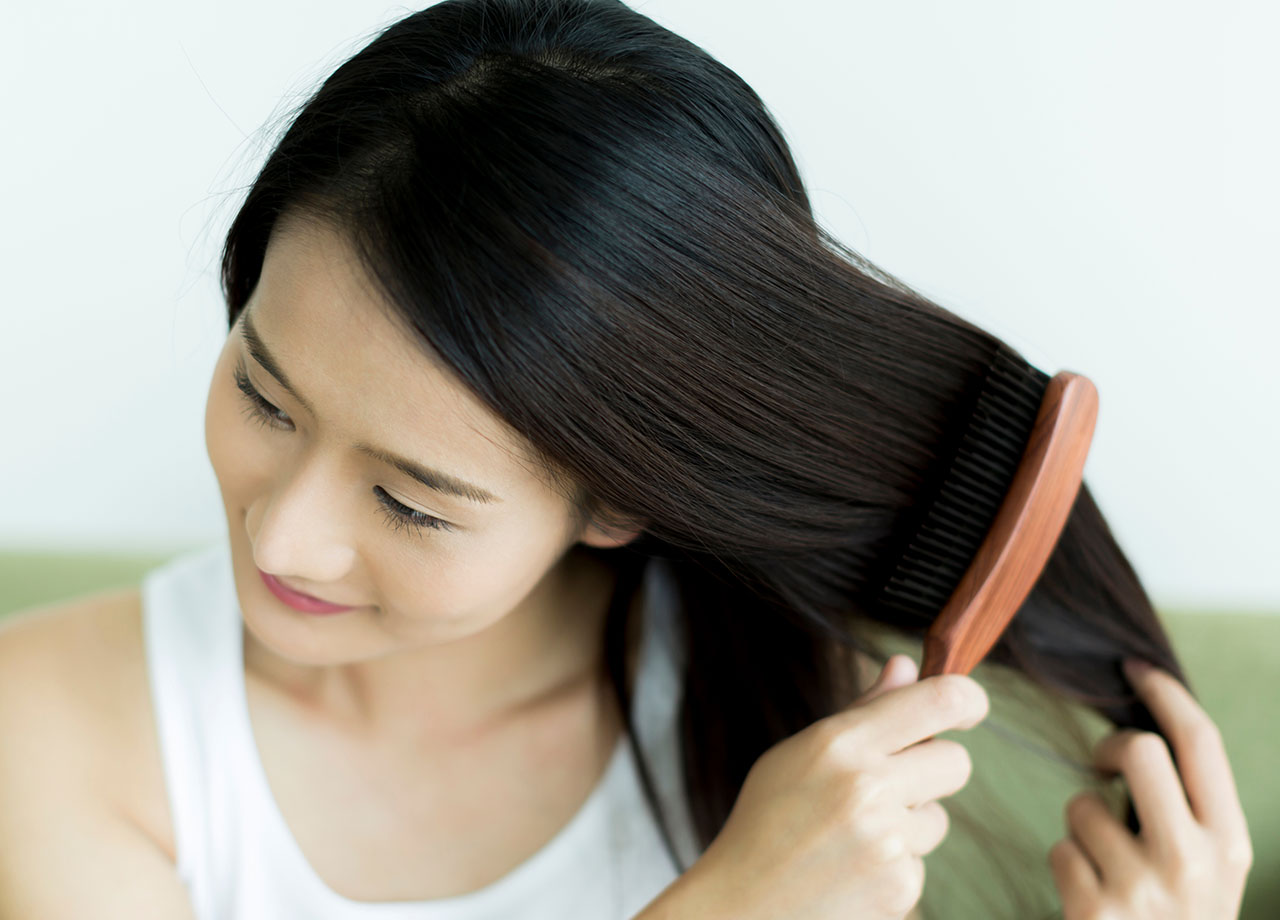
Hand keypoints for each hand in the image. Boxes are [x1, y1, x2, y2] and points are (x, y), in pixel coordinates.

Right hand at [681, 653, 988, 919]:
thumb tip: (907, 666)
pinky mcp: (899, 888)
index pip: (939, 701)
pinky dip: (894, 865)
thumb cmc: (767, 821)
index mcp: (839, 743)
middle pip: (956, 761)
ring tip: (853, 835)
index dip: (968, 698)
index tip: (969, 706)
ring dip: (909, 824)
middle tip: (893, 783)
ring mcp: (886, 841)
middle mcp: (867, 787)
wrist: (741, 906)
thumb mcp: (800, 753)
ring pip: (938, 817)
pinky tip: (852, 869)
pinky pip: (920, 862)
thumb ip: (862, 711)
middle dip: (933, 769)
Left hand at [1048, 657, 1253, 918]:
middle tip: (1103, 766)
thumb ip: (1188, 810)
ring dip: (1083, 826)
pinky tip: (1089, 898)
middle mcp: (1194, 862)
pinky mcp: (1094, 911)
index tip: (1135, 668)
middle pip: (1140, 751)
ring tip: (1105, 865)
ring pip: (1083, 804)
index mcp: (1230, 843)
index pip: (1200, 742)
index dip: (1164, 694)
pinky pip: (1060, 849)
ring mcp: (1143, 888)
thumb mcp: (1209, 870)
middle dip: (1111, 749)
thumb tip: (1143, 733)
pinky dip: (1068, 865)